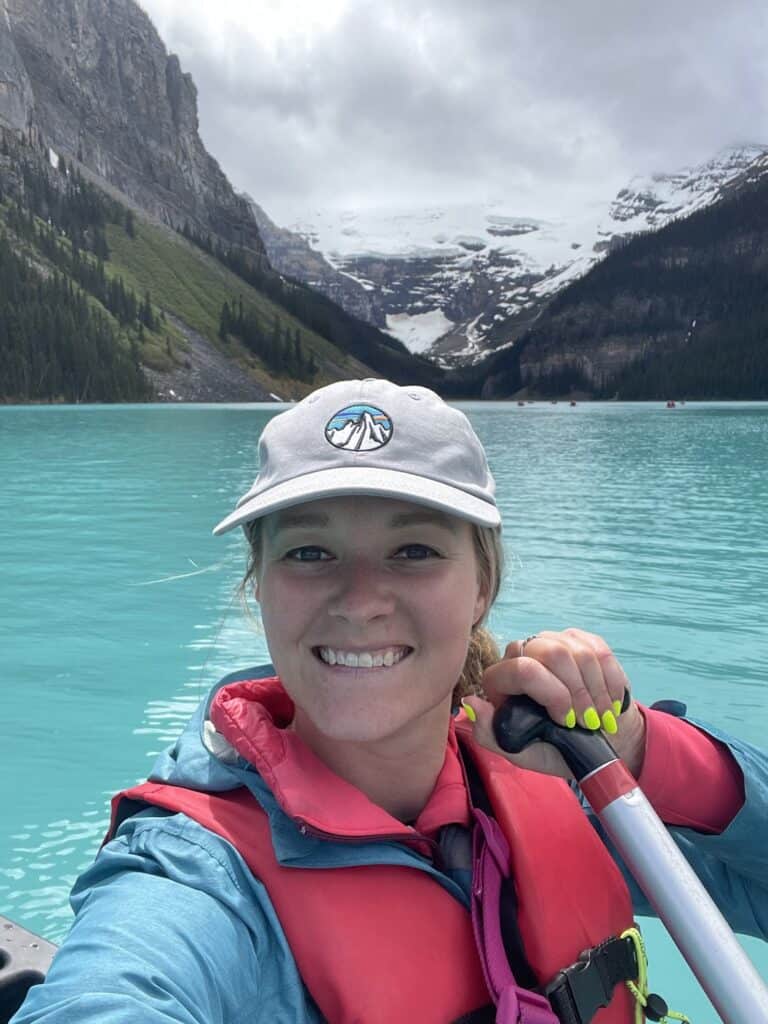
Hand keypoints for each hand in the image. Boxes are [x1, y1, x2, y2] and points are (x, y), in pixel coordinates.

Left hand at [462, 628, 646, 778]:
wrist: (595, 740)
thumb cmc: (555, 748)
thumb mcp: (523, 753)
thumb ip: (490, 735)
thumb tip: (470, 702)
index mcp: (501, 678)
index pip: (523, 670)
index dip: (552, 695)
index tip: (566, 722)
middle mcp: (522, 651)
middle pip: (553, 653)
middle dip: (578, 693)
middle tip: (588, 722)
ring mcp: (552, 641)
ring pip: (579, 652)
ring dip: (596, 692)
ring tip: (599, 718)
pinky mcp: (580, 639)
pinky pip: (599, 651)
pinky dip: (610, 683)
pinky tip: (609, 703)